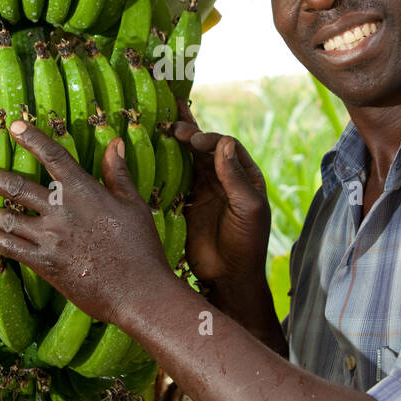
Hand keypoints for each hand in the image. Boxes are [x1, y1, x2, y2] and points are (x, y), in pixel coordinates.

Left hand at [0, 121, 171, 329]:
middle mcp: (62, 211)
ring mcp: (50, 238)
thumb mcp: (134, 205)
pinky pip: (10, 249)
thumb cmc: (141, 247)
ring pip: (7, 219)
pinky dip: (0, 241)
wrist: (138, 291)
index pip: (53, 156)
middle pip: (17, 186)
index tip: (14, 126)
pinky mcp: (44, 264)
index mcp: (85, 192)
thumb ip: (118, 173)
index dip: (32, 139)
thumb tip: (115, 142)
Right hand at [171, 100, 270, 295]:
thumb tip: (224, 142)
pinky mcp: (186, 202)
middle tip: (173, 126)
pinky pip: (175, 177)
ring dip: (177, 142)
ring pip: (189, 158)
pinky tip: (153, 149)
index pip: (226, 146)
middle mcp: (224, 178)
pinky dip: (165, 163)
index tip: (195, 140)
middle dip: (190, 134)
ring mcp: (204, 189)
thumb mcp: (248, 208)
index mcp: (245, 175)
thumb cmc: (246, 242)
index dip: (210, 139)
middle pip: (205, 147)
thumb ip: (235, 176)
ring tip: (162, 125)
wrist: (228, 275)